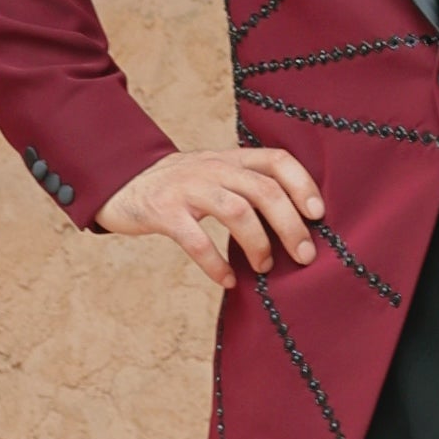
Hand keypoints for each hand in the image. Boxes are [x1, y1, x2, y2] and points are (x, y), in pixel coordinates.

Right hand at [96, 146, 325, 286]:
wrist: (120, 182)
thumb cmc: (180, 187)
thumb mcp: (215, 175)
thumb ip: (247, 187)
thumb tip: (296, 223)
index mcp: (230, 159)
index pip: (277, 160)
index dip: (303, 184)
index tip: (319, 214)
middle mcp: (213, 168)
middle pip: (264, 190)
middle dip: (290, 225)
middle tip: (304, 256)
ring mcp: (187, 188)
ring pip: (235, 211)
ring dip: (258, 244)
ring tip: (265, 268)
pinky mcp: (163, 211)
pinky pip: (196, 240)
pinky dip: (216, 264)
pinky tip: (228, 280)